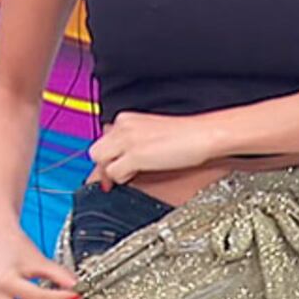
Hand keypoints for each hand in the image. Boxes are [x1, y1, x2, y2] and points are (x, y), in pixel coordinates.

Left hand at [88, 111, 217, 184]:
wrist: (202, 133)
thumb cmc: (184, 135)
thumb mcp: (151, 131)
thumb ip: (132, 138)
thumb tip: (118, 153)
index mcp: (126, 119)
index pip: (102, 140)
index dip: (107, 156)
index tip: (112, 165)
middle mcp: (122, 126)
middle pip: (95, 150)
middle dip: (105, 164)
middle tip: (118, 173)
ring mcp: (127, 140)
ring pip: (101, 161)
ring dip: (112, 171)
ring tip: (131, 173)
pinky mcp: (135, 155)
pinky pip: (114, 173)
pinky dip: (123, 178)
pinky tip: (137, 175)